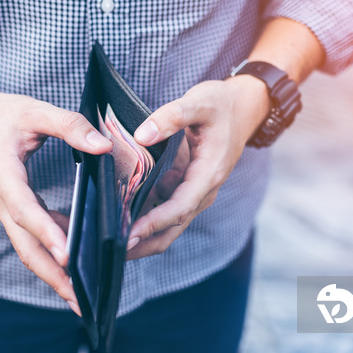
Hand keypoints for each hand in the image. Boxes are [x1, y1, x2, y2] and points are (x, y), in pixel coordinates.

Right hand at [0, 90, 111, 314]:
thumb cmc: (1, 116)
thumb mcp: (35, 111)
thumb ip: (70, 126)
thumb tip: (104, 146)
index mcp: (2, 173)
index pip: (25, 209)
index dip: (46, 232)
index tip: (68, 254)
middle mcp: (0, 199)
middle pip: (24, 245)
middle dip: (51, 274)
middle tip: (79, 299)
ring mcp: (4, 208)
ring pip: (27, 247)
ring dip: (52, 272)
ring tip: (81, 294)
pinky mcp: (13, 210)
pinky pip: (31, 236)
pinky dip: (51, 251)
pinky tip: (76, 258)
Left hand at [126, 76, 269, 259]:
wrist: (243, 107)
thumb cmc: (222, 104)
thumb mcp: (199, 102)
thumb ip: (172, 116)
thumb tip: (142, 136)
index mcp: (209, 174)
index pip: (180, 207)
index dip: (154, 223)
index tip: (130, 233)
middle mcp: (203, 189)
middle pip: (174, 227)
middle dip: (145, 242)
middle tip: (112, 251)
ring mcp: (195, 191)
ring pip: (169, 223)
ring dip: (143, 234)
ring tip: (110, 240)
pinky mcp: (187, 187)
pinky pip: (165, 208)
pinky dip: (145, 216)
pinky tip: (120, 217)